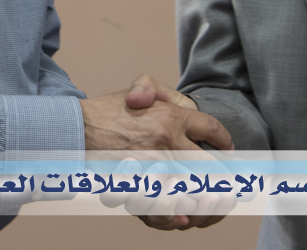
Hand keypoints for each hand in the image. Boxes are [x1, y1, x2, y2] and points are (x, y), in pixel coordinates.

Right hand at [103, 75, 232, 229]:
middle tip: (232, 185)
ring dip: (205, 200)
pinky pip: (163, 207)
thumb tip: (182, 106)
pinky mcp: (137, 187)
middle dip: (223, 177)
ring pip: (190, 190)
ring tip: (216, 204)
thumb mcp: (139, 89)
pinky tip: (183, 218)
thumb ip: (163, 91)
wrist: (74, 131)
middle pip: (209, 165)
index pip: (211, 129)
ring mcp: (151, 167)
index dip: (224, 140)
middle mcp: (166, 142)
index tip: (228, 148)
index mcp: (170, 116)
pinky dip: (175, 215)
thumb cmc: (108, 111)